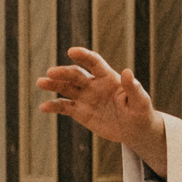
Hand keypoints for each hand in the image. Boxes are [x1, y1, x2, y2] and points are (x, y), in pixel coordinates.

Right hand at [37, 47, 164, 169]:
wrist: (134, 130)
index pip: (94, 63)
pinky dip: (53, 106)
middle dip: (63, 73)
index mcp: (108, 77)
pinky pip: (64, 107)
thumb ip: (133, 88)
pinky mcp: (80, 112)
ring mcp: (85, 97)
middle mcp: (93, 84)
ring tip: (41, 82)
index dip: (83, 56)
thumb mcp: (140, 101)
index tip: (71, 51)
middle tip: (50, 73)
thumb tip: (128, 72)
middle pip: (75, 75)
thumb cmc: (140, 112)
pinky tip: (43, 107)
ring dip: (53, 84)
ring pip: (66, 88)